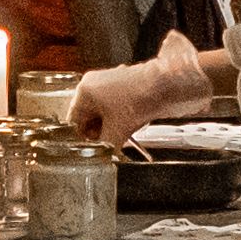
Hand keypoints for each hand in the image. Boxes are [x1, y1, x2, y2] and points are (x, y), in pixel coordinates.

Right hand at [71, 43, 214, 139]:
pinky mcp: (125, 85)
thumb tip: (102, 156)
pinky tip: (129, 125)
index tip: (91, 149)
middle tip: (108, 144)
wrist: (166, 85)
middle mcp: (94, 83)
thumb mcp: (116, 131)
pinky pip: (116, 106)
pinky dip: (121, 117)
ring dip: (111, 126)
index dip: (83, 138)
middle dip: (99, 132)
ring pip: (104, 112)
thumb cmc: (139, 99)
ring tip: (120, 136)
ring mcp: (110, 82)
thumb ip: (104, 147)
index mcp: (84, 91)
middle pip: (89, 116)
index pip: (74, 121)